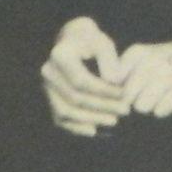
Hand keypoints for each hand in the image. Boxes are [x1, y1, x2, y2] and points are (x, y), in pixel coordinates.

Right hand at [42, 16, 128, 136]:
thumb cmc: (90, 41)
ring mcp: (46, 87)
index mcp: (59, 55)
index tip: (124, 95)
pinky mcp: (50, 98)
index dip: (104, 91)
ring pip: (65, 111)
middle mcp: (48, 72)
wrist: (72, 41)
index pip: (81, 80)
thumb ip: (109, 60)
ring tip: (113, 120)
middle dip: (102, 107)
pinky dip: (76, 127)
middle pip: (74, 98)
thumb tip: (113, 81)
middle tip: (125, 110)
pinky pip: (59, 118)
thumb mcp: (102, 42)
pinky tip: (94, 130)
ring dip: (91, 119)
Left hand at [119, 40, 171, 117]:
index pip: (114, 80)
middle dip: (134, 99)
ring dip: (149, 105)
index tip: (130, 86)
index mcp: (139, 51)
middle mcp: (152, 58)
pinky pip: (160, 111)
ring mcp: (169, 71)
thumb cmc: (165, 61)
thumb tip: (108, 87)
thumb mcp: (143, 57)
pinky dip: (163, 109)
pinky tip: (170, 98)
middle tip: (147, 92)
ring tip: (160, 94)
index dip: (120, 88)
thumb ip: (122, 70)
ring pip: (142, 106)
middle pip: (127, 96)